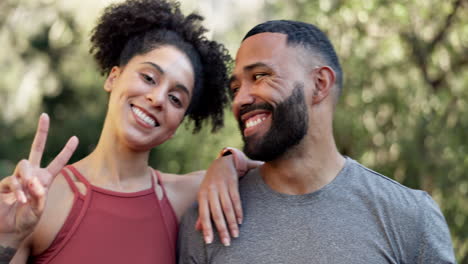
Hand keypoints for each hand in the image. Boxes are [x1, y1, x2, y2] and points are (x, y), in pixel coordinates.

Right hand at [0, 113, 77, 245]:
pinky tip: (21, 200)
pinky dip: (18, 190)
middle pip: (36, 148)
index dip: (66, 151)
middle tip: (45, 116)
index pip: (57, 162)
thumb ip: (39, 196)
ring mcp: (18, 178)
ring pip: (24, 165)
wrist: (10, 231)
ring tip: (26, 198)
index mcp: (45, 179)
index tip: (75, 138)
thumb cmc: (27, 221)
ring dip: (27, 179)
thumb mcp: (39, 210)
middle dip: (41, 132)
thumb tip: (33, 181)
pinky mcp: (4, 184)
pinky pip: (12, 181)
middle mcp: (32, 175)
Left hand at [196, 152, 261, 245]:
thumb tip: (198, 229)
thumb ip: (202, 211)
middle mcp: (211, 191)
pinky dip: (238, 211)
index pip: (203, 214)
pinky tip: (240, 221)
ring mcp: (222, 187)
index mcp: (202, 195)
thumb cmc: (211, 182)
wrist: (223, 162)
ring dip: (232, 223)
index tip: (209, 242)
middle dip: (222, 229)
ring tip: (235, 234)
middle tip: (226, 243)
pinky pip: (236, 199)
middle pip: (217, 213)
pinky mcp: (232, 183)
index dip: (206, 228)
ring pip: (227, 208)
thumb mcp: (204, 195)